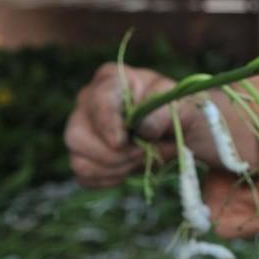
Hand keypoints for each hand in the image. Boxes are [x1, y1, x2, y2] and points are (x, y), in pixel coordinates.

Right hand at [64, 62, 176, 188]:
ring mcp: (82, 129)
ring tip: (140, 160)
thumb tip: (143, 129)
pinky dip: (109, 179)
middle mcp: (88, 102)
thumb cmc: (178, 111)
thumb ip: (163, 113)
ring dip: (114, 168)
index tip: (121, 142)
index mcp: (111, 79)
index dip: (107, 124)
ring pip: (79, 159)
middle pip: (77, 134)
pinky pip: (84, 176)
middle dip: (112, 153)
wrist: (180, 132)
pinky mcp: (84, 155)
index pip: (98, 100)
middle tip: (142, 153)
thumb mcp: (182, 106)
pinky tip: (129, 169)